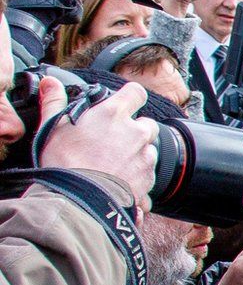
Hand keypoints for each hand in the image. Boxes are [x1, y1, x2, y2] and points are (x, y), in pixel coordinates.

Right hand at [38, 77, 158, 217]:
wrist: (80, 201)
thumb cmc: (65, 163)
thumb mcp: (54, 128)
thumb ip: (54, 102)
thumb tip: (50, 83)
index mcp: (115, 114)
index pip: (136, 92)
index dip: (130, 97)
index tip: (122, 104)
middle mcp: (136, 132)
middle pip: (146, 123)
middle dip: (135, 130)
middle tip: (112, 141)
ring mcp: (145, 156)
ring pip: (149, 149)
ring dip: (137, 153)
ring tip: (112, 164)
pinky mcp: (149, 178)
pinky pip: (148, 173)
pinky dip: (138, 175)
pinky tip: (119, 180)